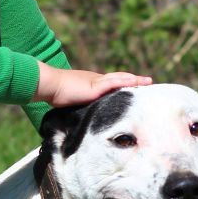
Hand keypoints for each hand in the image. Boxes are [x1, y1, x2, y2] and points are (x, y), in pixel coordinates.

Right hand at [34, 65, 151, 106]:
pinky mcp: (95, 86)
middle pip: (119, 79)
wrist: (50, 85)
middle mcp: (97, 80)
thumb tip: (81, 119)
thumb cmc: (57, 95)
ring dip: (134, 80)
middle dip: (133, 80)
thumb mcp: (73, 101)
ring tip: (147, 81)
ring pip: (120, 78)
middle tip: (147, 81)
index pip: (111, 83)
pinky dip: (126, 82)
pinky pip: (114, 82)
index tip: (134, 86)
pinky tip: (136, 82)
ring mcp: (97, 82)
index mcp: (92, 84)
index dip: (123, 84)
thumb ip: (80, 106)